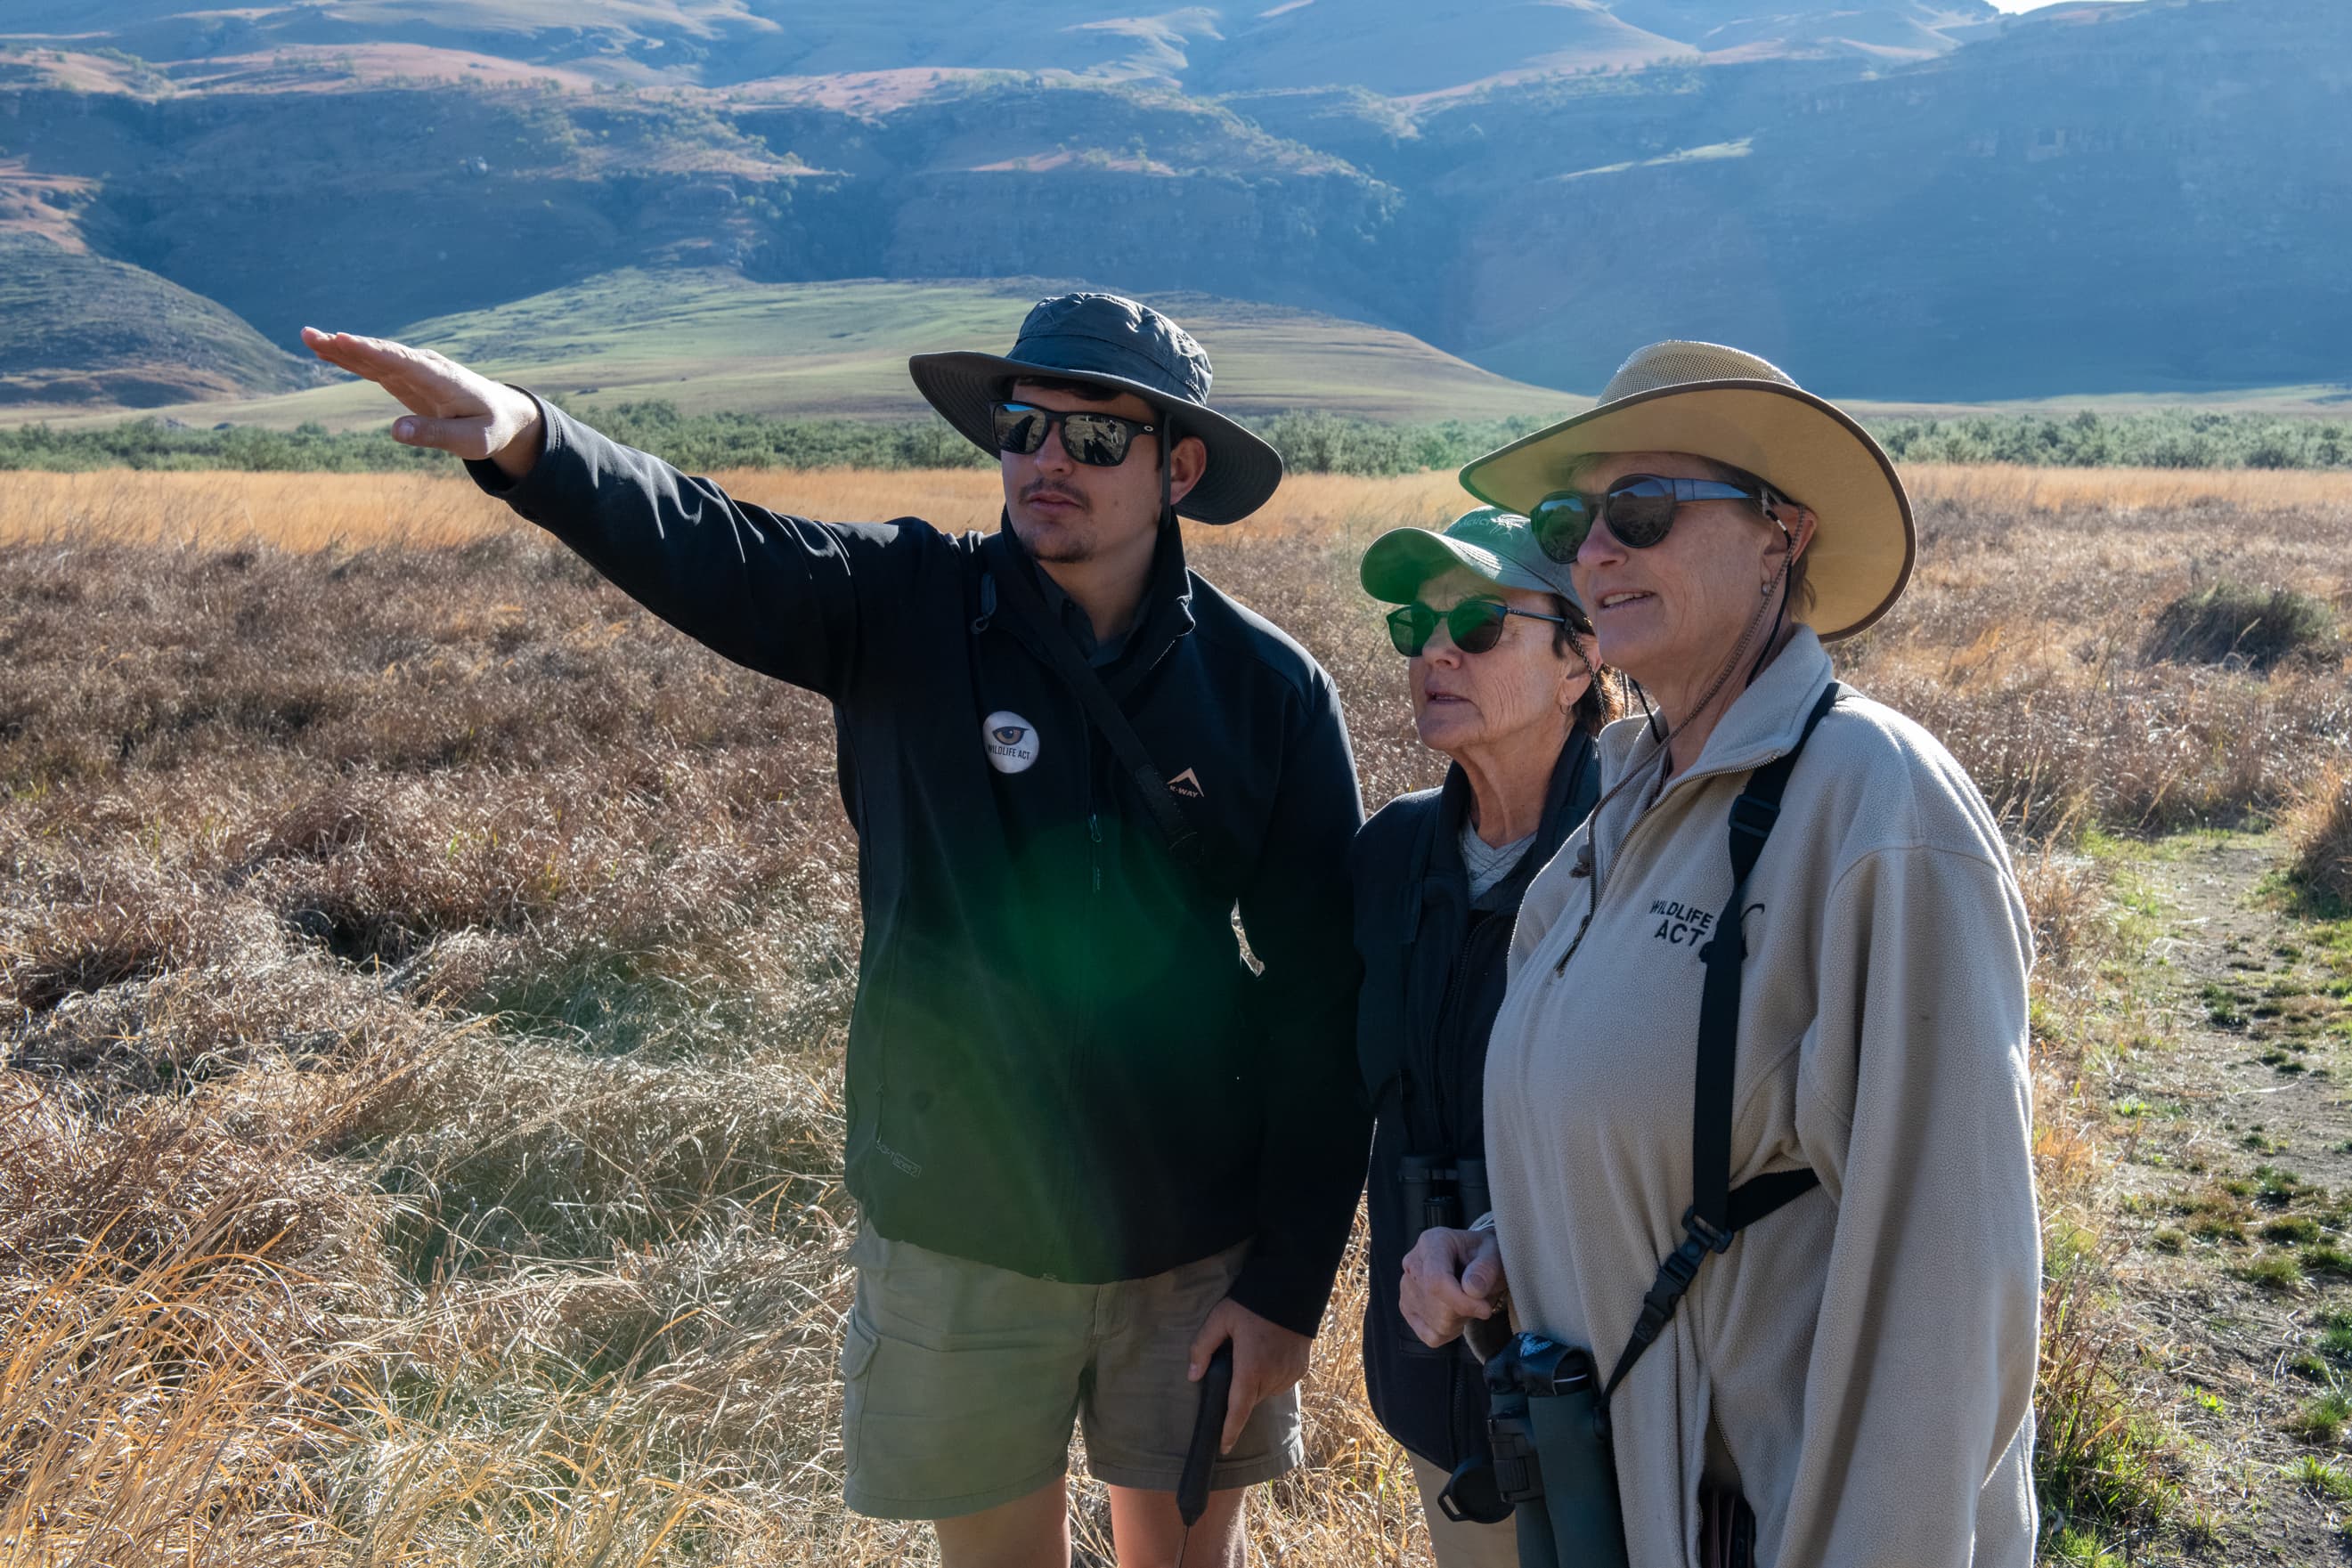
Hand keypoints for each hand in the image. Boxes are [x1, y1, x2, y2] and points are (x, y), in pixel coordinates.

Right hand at [301, 327, 544, 478]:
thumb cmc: (491, 429)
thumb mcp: (471, 441)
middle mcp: (424, 367)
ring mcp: (414, 370)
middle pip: (380, 353)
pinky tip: (327, 352)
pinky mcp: (407, 378)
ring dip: (341, 347)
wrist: (505, 415)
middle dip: (346, 345)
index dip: (371, 351)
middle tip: (310, 335)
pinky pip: (375, 366)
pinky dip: (352, 359)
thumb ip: (436, 436)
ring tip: (308, 338)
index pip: (400, 361)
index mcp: (440, 378)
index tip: (343, 340)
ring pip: (373, 356)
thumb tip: (395, 431)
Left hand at [1186, 1297, 1310, 1455]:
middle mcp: (1273, 1376)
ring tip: (1253, 1356)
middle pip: (1250, 1400)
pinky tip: (1268, 1355)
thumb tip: (1192, 1376)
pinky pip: (1281, 1383)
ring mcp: (1290, 1374)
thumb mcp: (1220, 1319)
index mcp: (1251, 1368)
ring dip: (1256, 1384)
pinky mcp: (1302, 1369)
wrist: (1293, 1291)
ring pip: (1266, 1392)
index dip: (1230, 1431)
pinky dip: (1272, 1377)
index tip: (1223, 1448)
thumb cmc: (1252, 1304)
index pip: (1238, 1409)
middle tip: (1235, 1366)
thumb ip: (1203, 1347)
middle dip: (1240, 1393)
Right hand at [1400, 1225, 1504, 1348]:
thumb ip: (1486, 1268)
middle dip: (1466, 1311)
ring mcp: (1407, 1288)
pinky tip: (1457, 1313)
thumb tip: (1472, 1289)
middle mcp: (1412, 1263)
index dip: (1461, 1302)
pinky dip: (1450, 1332)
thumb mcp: (1493, 1252)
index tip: (1485, 1310)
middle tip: (1480, 1298)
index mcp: (1432, 1243)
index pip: (1436, 1280)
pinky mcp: (1407, 1308)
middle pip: (1438, 1306)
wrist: (1475, 1260)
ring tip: (1467, 1301)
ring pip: (1436, 1324)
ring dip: (1461, 1320)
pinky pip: (1431, 1336)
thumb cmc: (1483, 1254)